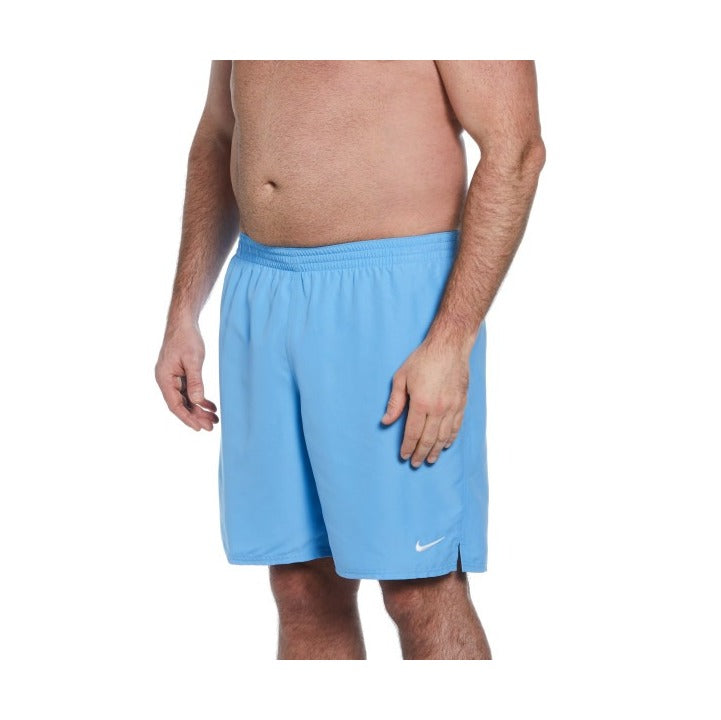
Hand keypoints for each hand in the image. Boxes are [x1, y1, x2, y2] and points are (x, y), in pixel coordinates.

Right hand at [155, 320, 218, 430]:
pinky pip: (189, 391)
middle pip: (181, 404)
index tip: (200, 428)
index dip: (187, 418)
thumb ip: (195, 381)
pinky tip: (211, 406)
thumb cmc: (187, 338)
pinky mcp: (180, 374)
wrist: (184, 322)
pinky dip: (200, 399)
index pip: (175, 405)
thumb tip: (196, 402)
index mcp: (164, 378)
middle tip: (212, 426)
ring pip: (186, 399)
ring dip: (199, 409)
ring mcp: (172, 378)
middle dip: (196, 416)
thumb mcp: (193, 360)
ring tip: (214, 418)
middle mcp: (166, 380)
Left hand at [380, 337, 469, 466]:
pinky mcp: (461, 402)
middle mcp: (438, 408)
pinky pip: (457, 426)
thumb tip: (386, 421)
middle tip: (415, 463)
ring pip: (444, 436)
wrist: (449, 346)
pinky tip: (446, 445)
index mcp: (421, 403)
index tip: (403, 456)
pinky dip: (451, 438)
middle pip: (429, 438)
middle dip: (420, 453)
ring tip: (430, 459)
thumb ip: (395, 402)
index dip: (407, 446)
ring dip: (436, 450)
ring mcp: (452, 406)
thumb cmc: (423, 359)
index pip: (413, 432)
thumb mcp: (401, 377)